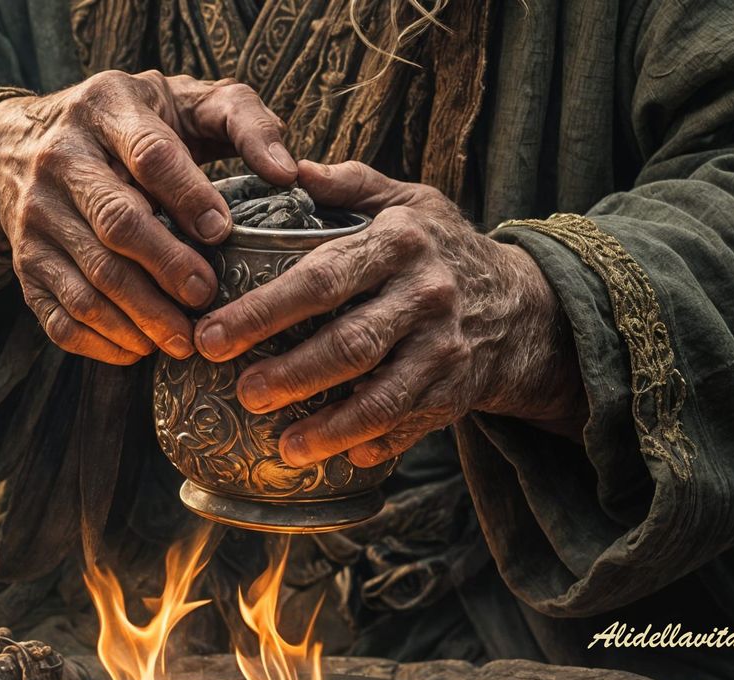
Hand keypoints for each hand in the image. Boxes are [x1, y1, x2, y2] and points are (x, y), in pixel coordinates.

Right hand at [0, 71, 296, 364]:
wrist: (21, 144)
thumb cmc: (133, 128)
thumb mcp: (187, 102)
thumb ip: (244, 121)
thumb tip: (286, 173)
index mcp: (107, 109)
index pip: (150, 156)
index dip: (190, 198)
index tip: (223, 234)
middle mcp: (60, 160)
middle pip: (117, 224)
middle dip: (169, 269)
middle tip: (208, 299)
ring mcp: (36, 217)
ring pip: (89, 280)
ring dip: (142, 319)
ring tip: (184, 341)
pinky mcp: (24, 267)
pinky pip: (60, 317)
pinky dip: (104, 343)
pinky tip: (141, 348)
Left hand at [192, 160, 586, 467]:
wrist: (521, 304)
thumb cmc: (441, 248)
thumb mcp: (408, 200)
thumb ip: (350, 183)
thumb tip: (288, 168)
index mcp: (400, 242)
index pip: (322, 278)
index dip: (264, 311)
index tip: (212, 334)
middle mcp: (426, 296)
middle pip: (349, 343)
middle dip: (291, 373)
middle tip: (243, 393)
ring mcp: (443, 349)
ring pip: (381, 397)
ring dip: (329, 427)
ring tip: (284, 446)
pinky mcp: (454, 392)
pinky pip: (408, 424)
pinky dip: (372, 444)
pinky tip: (336, 459)